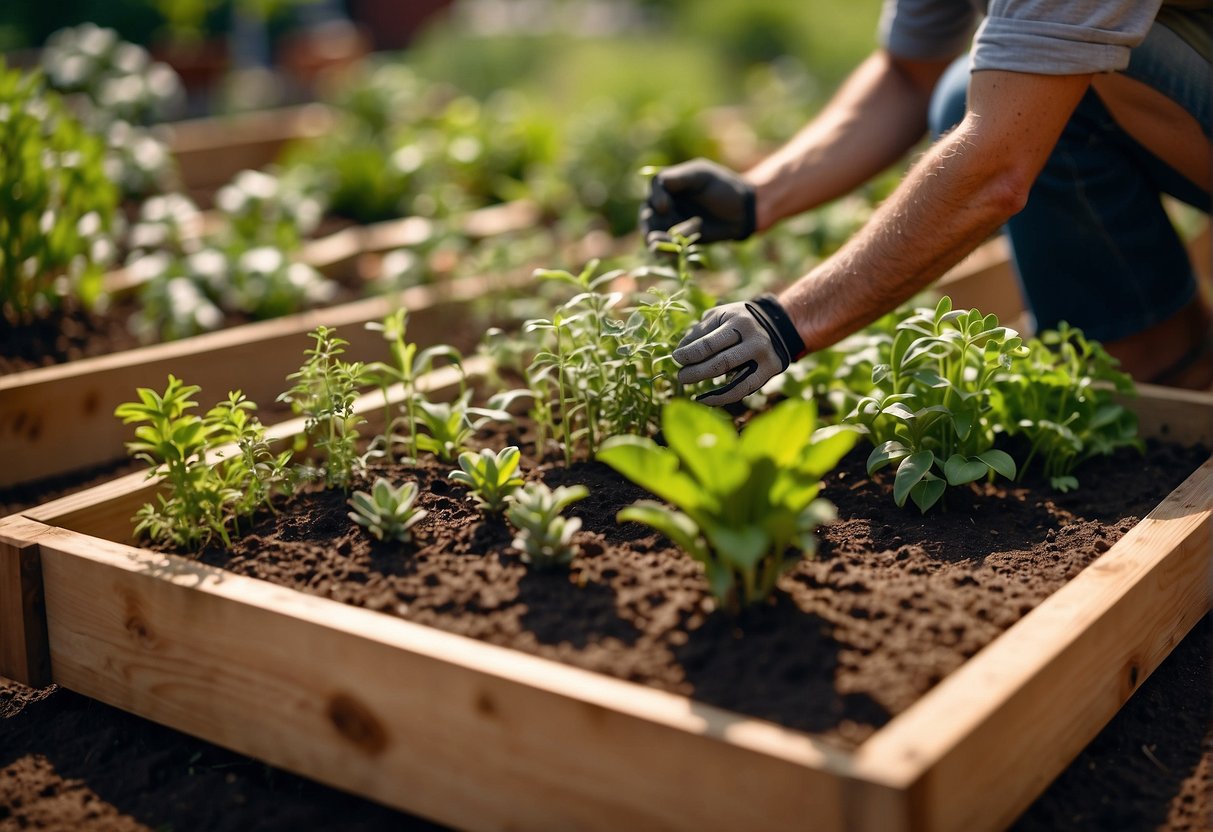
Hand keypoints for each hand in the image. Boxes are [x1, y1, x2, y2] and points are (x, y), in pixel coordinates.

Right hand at [639, 158, 755, 244]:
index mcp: (671, 182)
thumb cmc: (724, 187)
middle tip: (651, 235)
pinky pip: (666, 244)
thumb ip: (680, 177)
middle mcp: (666, 201)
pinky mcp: (678, 237)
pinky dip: (665, 249)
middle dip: (647, 224)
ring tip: (657, 247)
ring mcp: (671, 221)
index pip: (655, 186)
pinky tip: (669, 253)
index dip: (656, 197)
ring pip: (653, 231)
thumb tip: (659, 183)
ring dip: (654, 239)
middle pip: (647, 212)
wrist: (742, 210)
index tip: (665, 207)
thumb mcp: (702, 176)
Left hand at [672, 295, 805, 405]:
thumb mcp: (719, 316)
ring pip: (734, 381)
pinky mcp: (769, 372)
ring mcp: (764, 358)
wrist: (775, 324)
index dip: (690, 354)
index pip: (709, 343)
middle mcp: (755, 340)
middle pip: (721, 363)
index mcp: (739, 323)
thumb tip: (680, 351)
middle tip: (681, 377)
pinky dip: (724, 398)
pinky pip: (744, 390)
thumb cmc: (737, 321)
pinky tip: (708, 400)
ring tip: (694, 394)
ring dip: (711, 391)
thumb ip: (699, 332)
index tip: (676, 358)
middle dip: (697, 372)